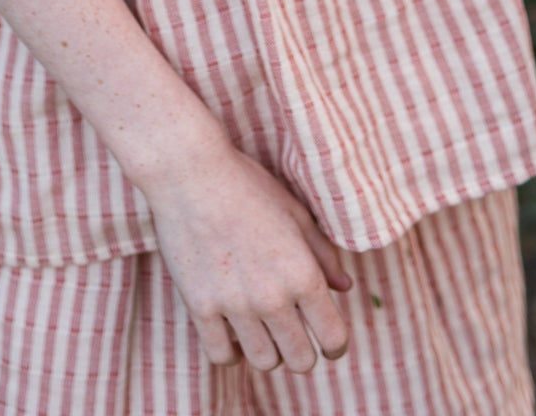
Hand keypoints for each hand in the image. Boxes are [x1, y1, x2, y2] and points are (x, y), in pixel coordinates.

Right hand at [142, 138, 352, 373]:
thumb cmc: (247, 186)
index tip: (329, 342)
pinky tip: (234, 332)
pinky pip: (221, 355)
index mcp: (302, 273)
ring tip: (264, 331)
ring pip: (264, 361)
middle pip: (300, 360)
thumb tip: (345, 287)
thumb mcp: (295, 213)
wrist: (190, 173)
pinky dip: (232, 351)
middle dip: (303, 352)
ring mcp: (234, 305)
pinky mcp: (200, 307)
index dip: (336, 345)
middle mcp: (272, 296)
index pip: (333, 337)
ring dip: (269, 352)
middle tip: (295, 336)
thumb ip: (324, 254)